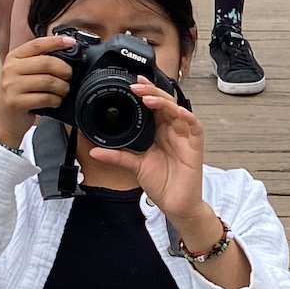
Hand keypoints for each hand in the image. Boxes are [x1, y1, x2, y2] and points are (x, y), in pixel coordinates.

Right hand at [0, 34, 76, 150]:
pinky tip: (55, 101)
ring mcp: (12, 86)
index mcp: (13, 58)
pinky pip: (45, 98)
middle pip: (47, 63)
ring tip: (63, 91)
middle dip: (64, 70)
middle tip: (69, 76)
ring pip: (49, 81)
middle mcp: (11, 69)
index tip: (71, 42)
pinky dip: (56, 100)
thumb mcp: (20, 73)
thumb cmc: (15, 94)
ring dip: (62, 87)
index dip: (56, 42)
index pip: (37, 44)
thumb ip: (37, 61)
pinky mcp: (17, 102)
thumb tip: (65, 52)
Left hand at [92, 78, 205, 226]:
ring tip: (149, 99)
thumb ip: (117, 156)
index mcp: (159, 131)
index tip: (132, 84)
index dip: (145, 93)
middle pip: (165, 103)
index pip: (153, 106)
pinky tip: (178, 112)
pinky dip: (188, 117)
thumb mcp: (135, 166)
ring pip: (178, 110)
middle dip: (151, 93)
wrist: (175, 204)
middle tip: (136, 87)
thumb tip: (94, 151)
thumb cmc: (161, 183)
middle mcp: (172, 130)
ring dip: (164, 103)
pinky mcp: (195, 146)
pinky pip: (195, 127)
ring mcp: (184, 137)